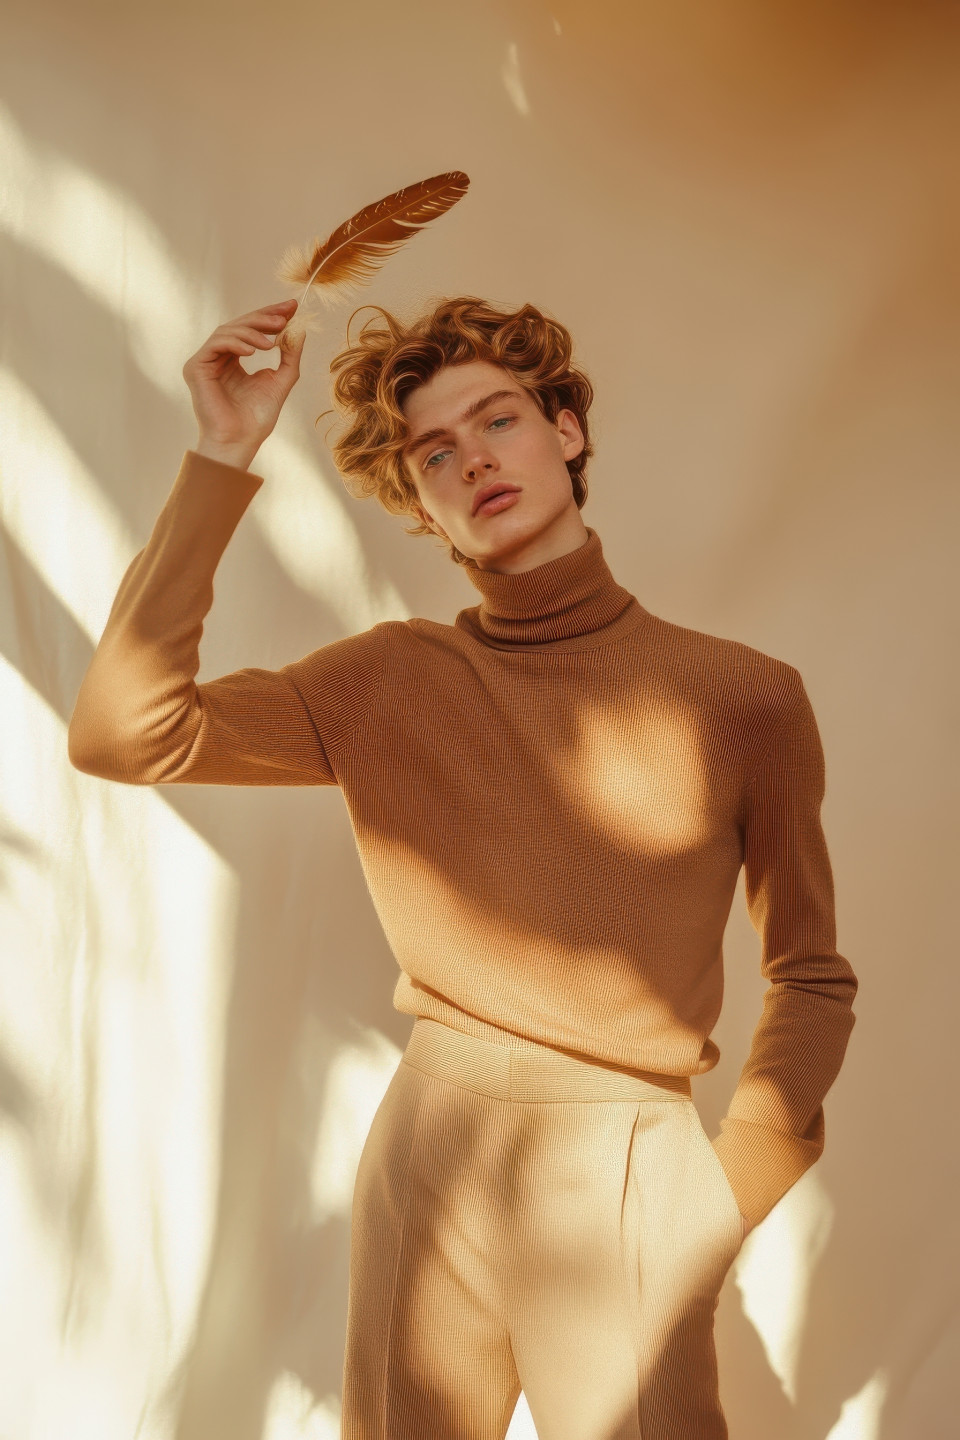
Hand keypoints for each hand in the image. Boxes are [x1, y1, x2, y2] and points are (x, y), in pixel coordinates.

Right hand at [183, 298, 304, 469]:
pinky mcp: (195, 367)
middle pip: (239, 325)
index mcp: (234, 361)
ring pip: (227, 331)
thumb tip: (300, 330)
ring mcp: (205, 361)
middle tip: (285, 315)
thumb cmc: (257, 418)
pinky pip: (216, 344)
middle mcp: (218, 358)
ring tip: (272, 340)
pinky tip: (253, 350)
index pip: (251, 331)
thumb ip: (289, 355)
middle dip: (263, 317)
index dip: (270, 316)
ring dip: (252, 331)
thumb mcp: (280, 380)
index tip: (291, 307)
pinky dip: (236, 342)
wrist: (240, 441)